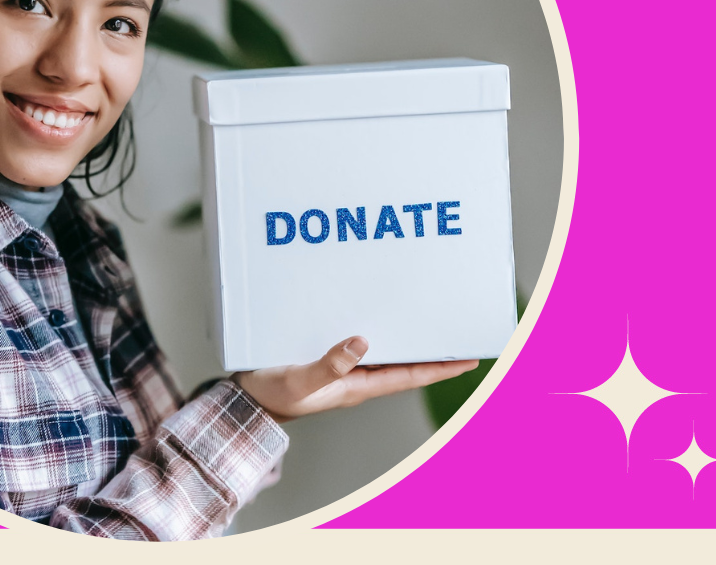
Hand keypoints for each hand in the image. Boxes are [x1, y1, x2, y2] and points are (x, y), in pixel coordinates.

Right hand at [231, 336, 479, 423]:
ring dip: (406, 339)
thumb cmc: (272, 395)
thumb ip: (329, 365)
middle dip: (431, 351)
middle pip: (404, 362)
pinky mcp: (326, 357)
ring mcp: (342, 369)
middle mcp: (356, 377)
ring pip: (384, 352)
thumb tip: (362, 342)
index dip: (441, 368)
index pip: (410, 376)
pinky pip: (359, 343)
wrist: (246, 400)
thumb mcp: (301, 381)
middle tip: (455, 331)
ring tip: (427, 320)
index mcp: (357, 386)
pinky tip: (375, 315)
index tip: (469, 358)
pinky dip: (374, 330)